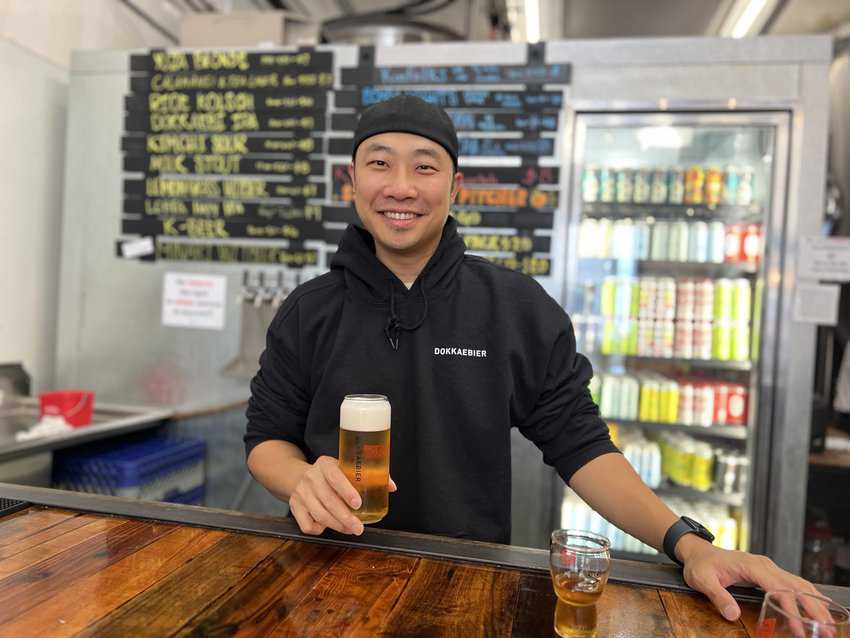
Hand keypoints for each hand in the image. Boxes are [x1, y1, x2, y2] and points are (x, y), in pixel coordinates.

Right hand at [289, 455, 396, 535]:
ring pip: (319, 515)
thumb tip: (391, 487)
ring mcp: (301, 493)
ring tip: (350, 529)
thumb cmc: (330, 474)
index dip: (346, 491)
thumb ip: (368, 475)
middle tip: (359, 527)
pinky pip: (307, 525)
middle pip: (328, 501)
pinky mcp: (294, 507)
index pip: (335, 477)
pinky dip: (319, 529)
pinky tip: (328, 526)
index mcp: (325, 464)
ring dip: (337, 526)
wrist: (297, 476)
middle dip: (345, 517)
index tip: (358, 503)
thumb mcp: (344, 467)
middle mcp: (311, 477)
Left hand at [676, 535, 829, 623]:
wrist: (698, 552)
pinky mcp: (768, 572)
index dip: (790, 608)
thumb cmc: (700, 564)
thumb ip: (718, 596)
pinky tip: (817, 608)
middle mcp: (764, 565)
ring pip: (798, 584)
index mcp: (751, 565)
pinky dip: (807, 596)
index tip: (799, 627)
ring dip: (814, 603)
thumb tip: (732, 614)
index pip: (778, 588)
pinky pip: (793, 583)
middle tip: (826, 630)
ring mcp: (768, 567)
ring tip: (827, 625)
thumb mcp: (703, 580)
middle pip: (795, 585)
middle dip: (813, 608)